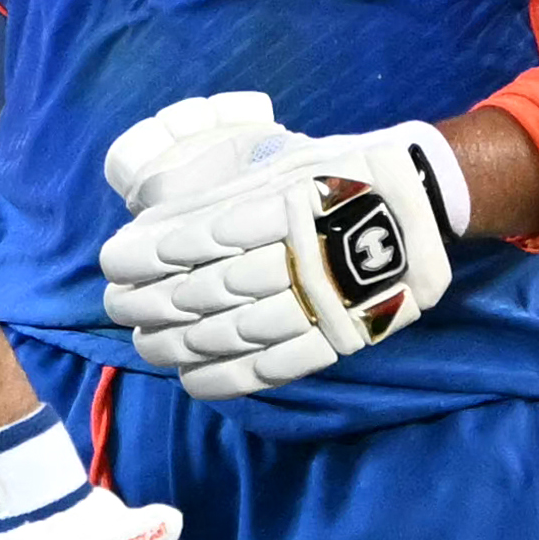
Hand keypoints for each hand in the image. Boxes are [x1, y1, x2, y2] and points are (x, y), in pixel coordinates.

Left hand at [99, 94, 461, 399]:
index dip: (146, 255)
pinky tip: (190, 379)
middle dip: (150, 300)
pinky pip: (273, 367)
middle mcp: (302, 252)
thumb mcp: (284, 160)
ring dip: (177, 343)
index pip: (197, 238)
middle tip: (116, 304)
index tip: (112, 261)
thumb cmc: (342, 174)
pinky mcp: (340, 337)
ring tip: (143, 343)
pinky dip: (226, 378)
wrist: (425, 201)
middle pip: (207, 289)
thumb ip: (226, 191)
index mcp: (285, 201)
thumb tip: (152, 219)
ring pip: (234, 332)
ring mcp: (324, 300)